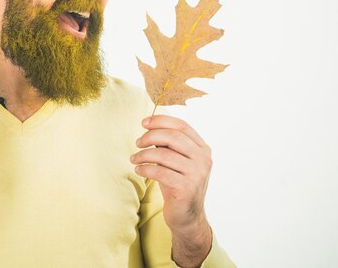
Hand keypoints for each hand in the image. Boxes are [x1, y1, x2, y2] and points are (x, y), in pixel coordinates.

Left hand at [131, 115, 211, 234]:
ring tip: (134, 159)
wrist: (187, 217)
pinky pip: (160, 171)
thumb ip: (168, 145)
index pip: (181, 126)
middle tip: (137, 142)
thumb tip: (150, 127)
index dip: (161, 121)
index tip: (144, 123)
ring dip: (143, 154)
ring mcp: (197, 173)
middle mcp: (203, 159)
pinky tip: (138, 170)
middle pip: (172, 136)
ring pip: (163, 154)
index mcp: (202, 148)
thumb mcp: (176, 161)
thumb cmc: (177, 184)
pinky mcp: (186, 188)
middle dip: (150, 136)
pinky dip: (145, 169)